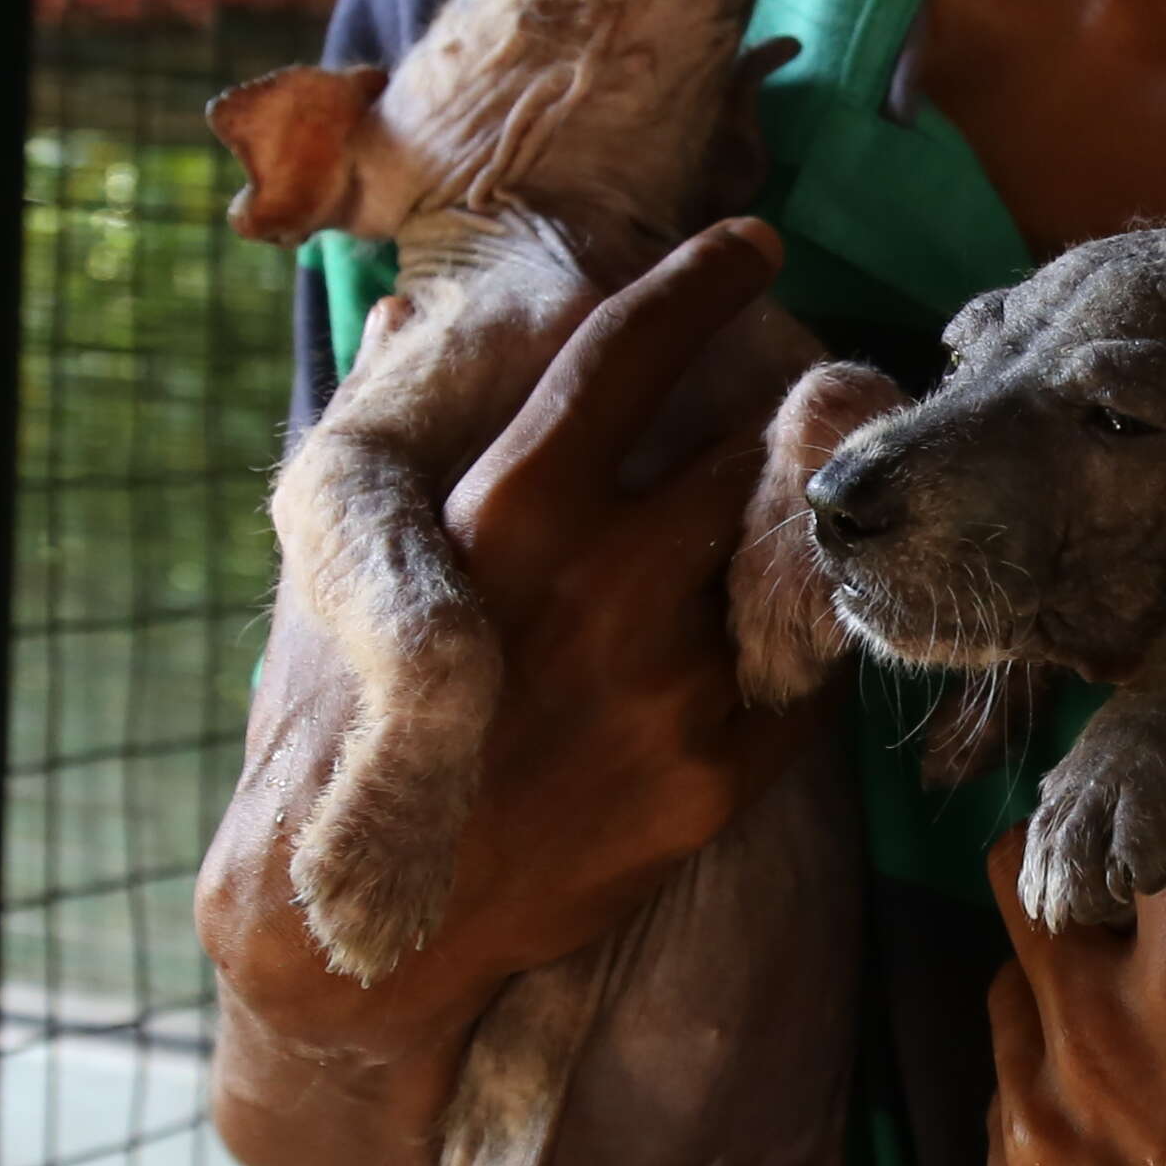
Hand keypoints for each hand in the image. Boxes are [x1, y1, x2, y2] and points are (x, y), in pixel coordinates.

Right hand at [203, 221, 827, 1165]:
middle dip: (793, 411)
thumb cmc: (339, 726)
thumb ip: (391, 428)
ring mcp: (666, 685)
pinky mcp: (711, 779)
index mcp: (503, 515)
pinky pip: (799, 678)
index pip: (628, 356)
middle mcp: (598, 586)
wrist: (359, 920)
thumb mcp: (339, 564)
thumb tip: (409, 307)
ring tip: (827, 493)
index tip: (752, 244)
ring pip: (788, 555)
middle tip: (823, 389)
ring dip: (807, 518)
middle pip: (747, 448)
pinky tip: (795, 619)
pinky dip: (801, 637)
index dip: (700, 285)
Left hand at [981, 651, 1165, 1165]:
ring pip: (1006, 994)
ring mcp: (1042, 1139)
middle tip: (1153, 881)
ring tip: (1147, 1004)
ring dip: (1061, 982)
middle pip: (1028, 872)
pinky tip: (1138, 1123)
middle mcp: (1091, 1035)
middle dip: (1082, 863)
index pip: (1127, 791)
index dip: (1155, 770)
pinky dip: (1056, 1105)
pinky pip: (1006, 1120)